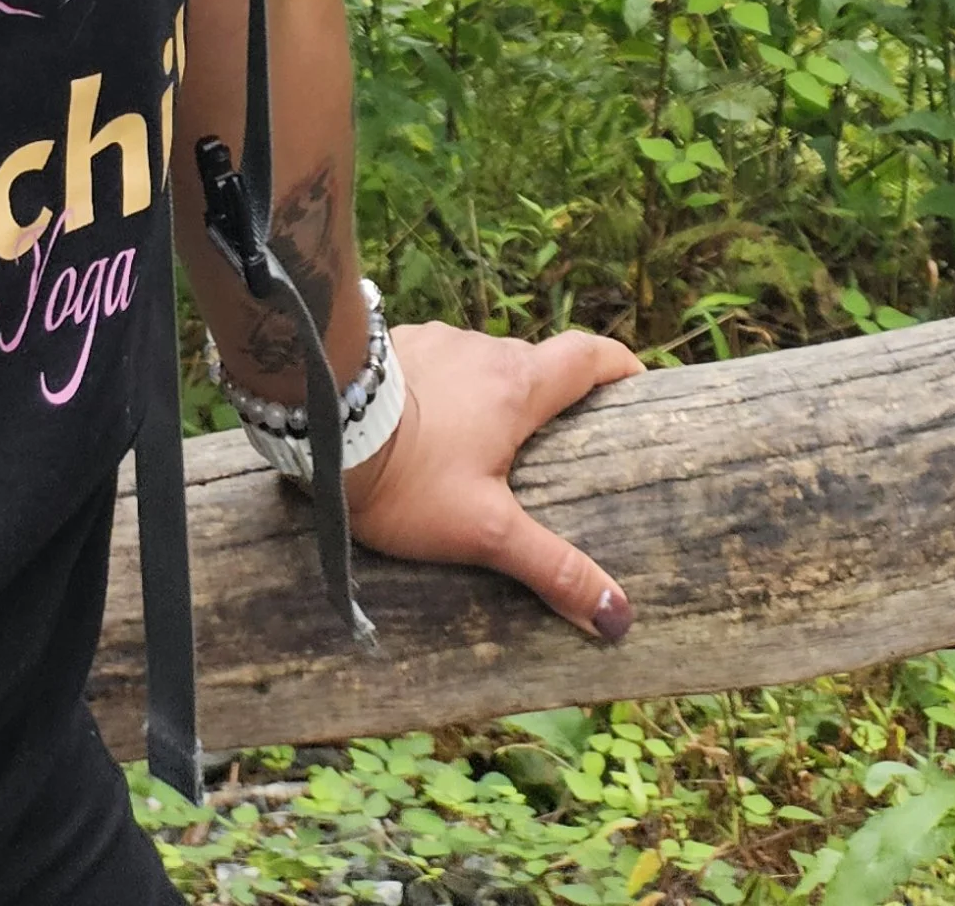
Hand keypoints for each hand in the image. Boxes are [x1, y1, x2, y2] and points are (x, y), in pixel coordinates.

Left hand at [344, 319, 641, 638]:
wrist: (320, 423)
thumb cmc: (410, 478)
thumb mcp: (486, 532)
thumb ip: (552, 568)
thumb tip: (617, 613)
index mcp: (516, 385)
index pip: (586, 356)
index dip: (617, 364)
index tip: (634, 380)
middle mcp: (481, 350)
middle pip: (533, 362)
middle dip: (551, 393)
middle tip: (558, 436)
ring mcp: (434, 342)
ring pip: (480, 362)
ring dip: (492, 392)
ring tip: (485, 441)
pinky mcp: (391, 348)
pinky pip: (436, 364)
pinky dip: (446, 390)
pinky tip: (428, 427)